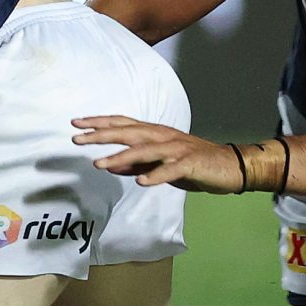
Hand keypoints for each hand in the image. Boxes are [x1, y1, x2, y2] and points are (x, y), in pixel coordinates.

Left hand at [71, 115, 245, 192]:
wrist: (230, 166)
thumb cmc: (192, 164)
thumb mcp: (159, 165)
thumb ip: (136, 165)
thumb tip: (109, 166)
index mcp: (154, 133)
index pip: (122, 123)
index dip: (99, 122)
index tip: (76, 124)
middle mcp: (163, 136)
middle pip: (128, 132)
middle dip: (101, 135)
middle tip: (77, 139)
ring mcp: (176, 149)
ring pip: (145, 150)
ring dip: (121, 157)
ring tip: (100, 164)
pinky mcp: (190, 164)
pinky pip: (170, 170)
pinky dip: (156, 175)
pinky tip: (141, 182)